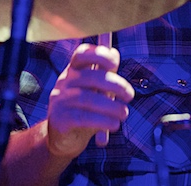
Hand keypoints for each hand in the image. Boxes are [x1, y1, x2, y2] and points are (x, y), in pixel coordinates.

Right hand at [45, 43, 134, 158]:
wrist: (63, 139)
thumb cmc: (84, 109)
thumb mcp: (94, 90)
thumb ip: (104, 73)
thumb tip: (114, 52)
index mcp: (73, 71)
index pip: (81, 54)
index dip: (99, 54)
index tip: (115, 64)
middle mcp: (64, 82)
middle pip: (92, 77)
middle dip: (116, 85)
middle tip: (130, 96)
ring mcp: (60, 100)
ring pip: (90, 99)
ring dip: (113, 107)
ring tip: (124, 113)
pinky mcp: (60, 119)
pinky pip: (85, 117)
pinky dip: (104, 121)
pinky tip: (114, 124)